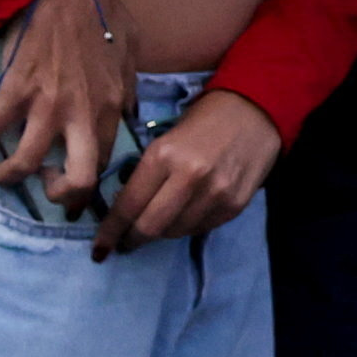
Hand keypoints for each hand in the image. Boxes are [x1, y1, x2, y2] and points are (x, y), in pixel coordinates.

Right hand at [0, 0, 137, 212]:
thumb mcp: (130, 53)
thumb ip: (127, 90)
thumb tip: (127, 115)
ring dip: (6, 175)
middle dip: (58, 196)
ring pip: (23, 163)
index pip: (105, 164)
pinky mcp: (14, 89)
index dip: (88, 184)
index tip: (71, 182)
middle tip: (43, 186)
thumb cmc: (100, 13)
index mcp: (110, 106)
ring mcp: (46, 103)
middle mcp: (80, 113)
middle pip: (75, 180)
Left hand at [99, 91, 284, 258]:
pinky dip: (187, 227)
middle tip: (125, 243)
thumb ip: (147, 173)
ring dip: (161, 233)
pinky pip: (200, 229)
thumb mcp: (166, 138)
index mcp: (164, 155)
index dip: (110, 231)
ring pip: (175, 233)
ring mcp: (215, 194)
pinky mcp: (235, 205)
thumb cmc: (203, 120)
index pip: (128, 205)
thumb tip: (124, 208)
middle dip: (132, 240)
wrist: (256, 110)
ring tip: (159, 223)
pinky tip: (186, 214)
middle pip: (150, 227)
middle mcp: (190, 177)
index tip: (100, 247)